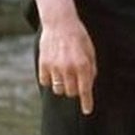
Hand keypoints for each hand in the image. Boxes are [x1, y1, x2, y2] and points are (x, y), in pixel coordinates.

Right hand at [33, 0, 97, 114]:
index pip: (85, 90)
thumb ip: (91, 68)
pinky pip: (45, 82)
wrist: (60, 23)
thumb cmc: (79, 37)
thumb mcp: (91, 51)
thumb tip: (89, 84)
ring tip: (65, 74)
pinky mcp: (43, 65)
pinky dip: (50, 80)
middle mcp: (68, 68)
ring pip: (58, 89)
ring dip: (63, 86)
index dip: (87, 102)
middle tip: (76, 80)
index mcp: (83, 65)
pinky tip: (53, 70)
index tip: (87, 111)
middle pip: (71, 92)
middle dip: (75, 90)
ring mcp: (54, 67)